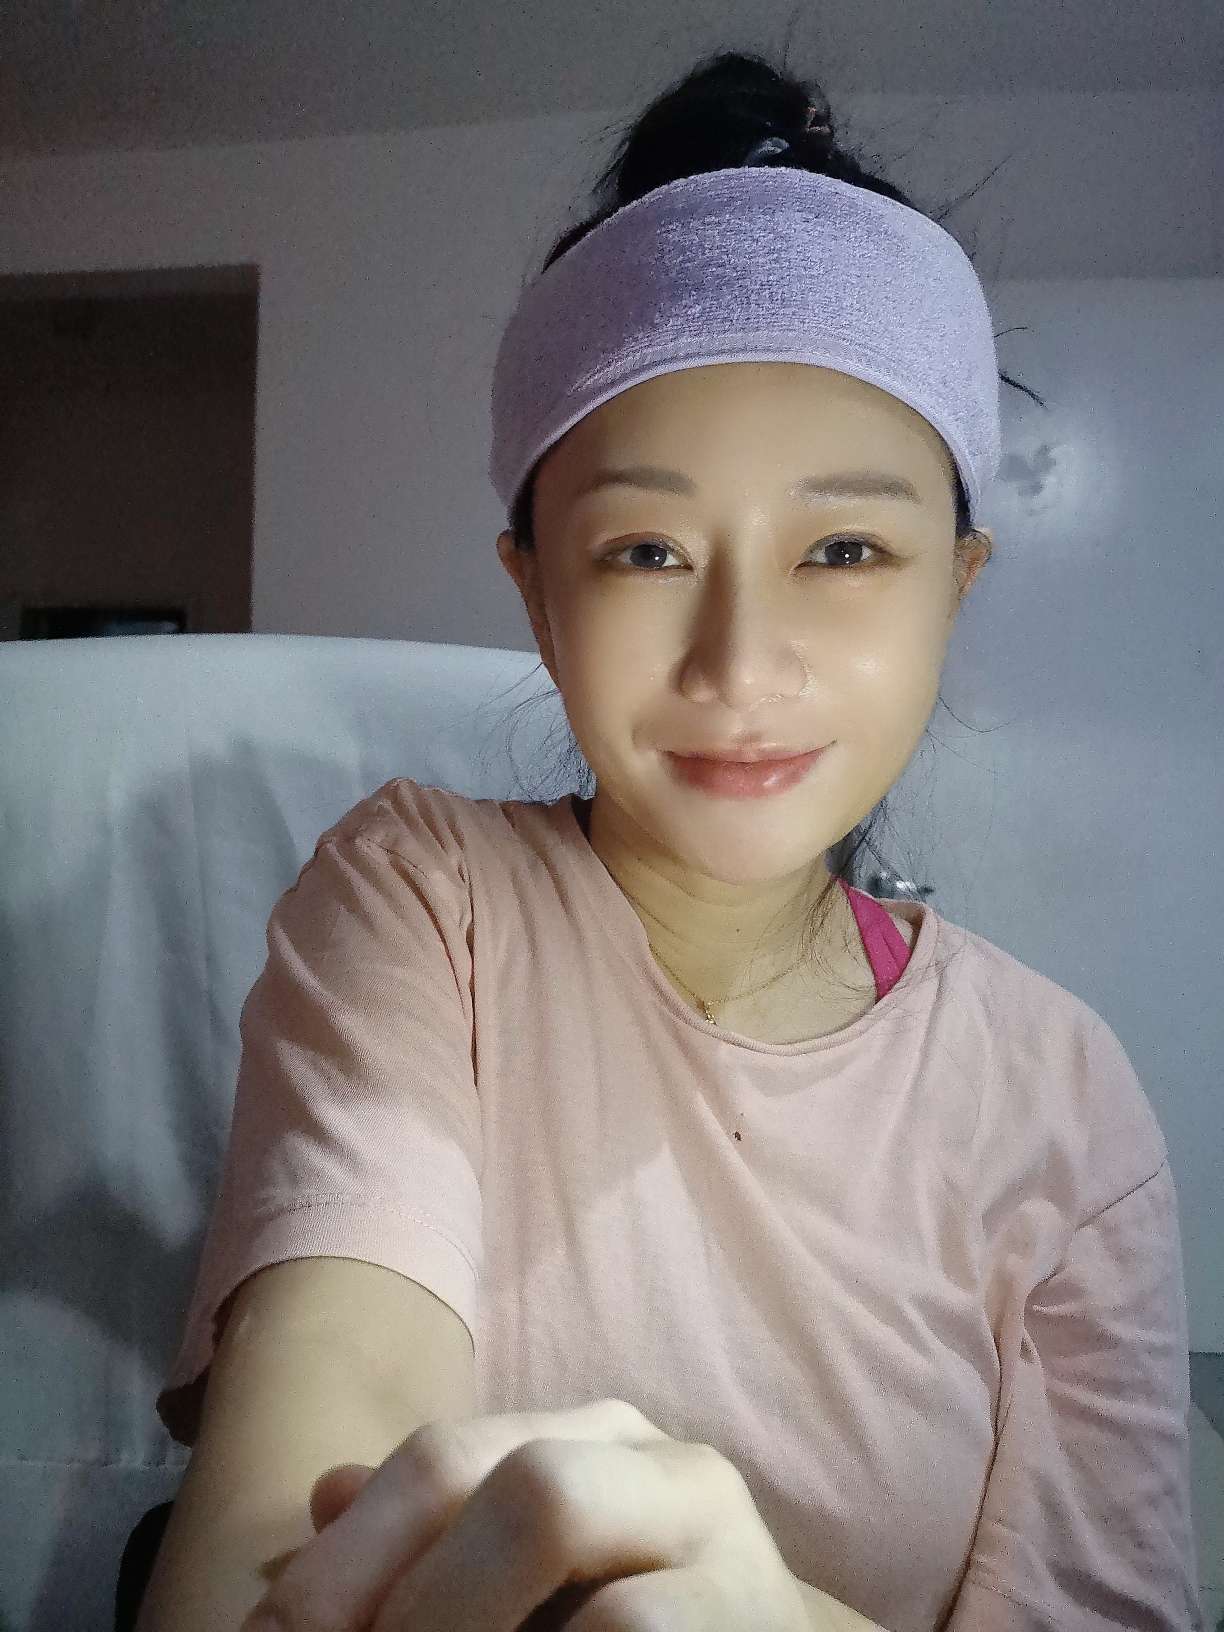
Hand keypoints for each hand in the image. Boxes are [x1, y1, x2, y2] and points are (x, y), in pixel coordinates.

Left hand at [240, 1396, 815, 1630]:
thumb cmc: (632, 1616)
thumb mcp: (526, 1579)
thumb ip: (436, 1539)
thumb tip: (328, 1492)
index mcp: (596, 1437)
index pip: (446, 1456)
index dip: (349, 1560)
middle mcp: (672, 1471)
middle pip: (531, 1486)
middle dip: (426, 1601)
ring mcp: (736, 1557)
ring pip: (607, 1575)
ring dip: (485, 1631)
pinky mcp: (763, 1628)